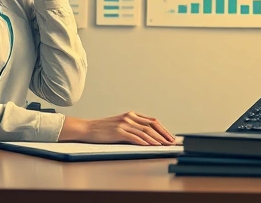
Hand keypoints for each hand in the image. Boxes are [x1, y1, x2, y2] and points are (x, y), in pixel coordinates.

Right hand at [59, 112, 175, 145]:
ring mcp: (124, 124)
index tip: (171, 137)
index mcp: (131, 115)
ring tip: (164, 146)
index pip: (152, 121)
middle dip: (163, 135)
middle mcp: (129, 117)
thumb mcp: (120, 125)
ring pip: (145, 132)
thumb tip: (148, 137)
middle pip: (152, 125)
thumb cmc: (104, 129)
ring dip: (156, 140)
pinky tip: (150, 146)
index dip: (163, 129)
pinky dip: (144, 142)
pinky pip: (134, 137)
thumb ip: (133, 127)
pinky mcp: (118, 131)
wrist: (88, 128)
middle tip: (172, 143)